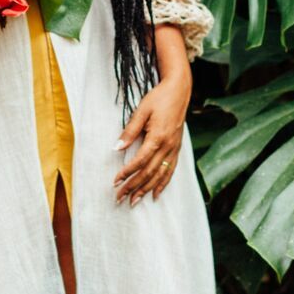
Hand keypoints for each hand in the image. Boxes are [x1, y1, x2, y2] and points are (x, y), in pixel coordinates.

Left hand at [113, 73, 190, 205]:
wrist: (179, 91)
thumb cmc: (158, 98)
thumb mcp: (141, 111)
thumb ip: (130, 131)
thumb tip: (116, 147)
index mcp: (158, 137)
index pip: (140, 161)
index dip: (127, 173)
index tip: (115, 181)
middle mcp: (168, 146)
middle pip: (149, 172)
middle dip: (133, 187)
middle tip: (120, 198)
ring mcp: (174, 149)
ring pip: (160, 175)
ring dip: (146, 190)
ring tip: (134, 201)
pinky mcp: (177, 149)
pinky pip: (171, 171)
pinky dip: (163, 184)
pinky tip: (156, 194)